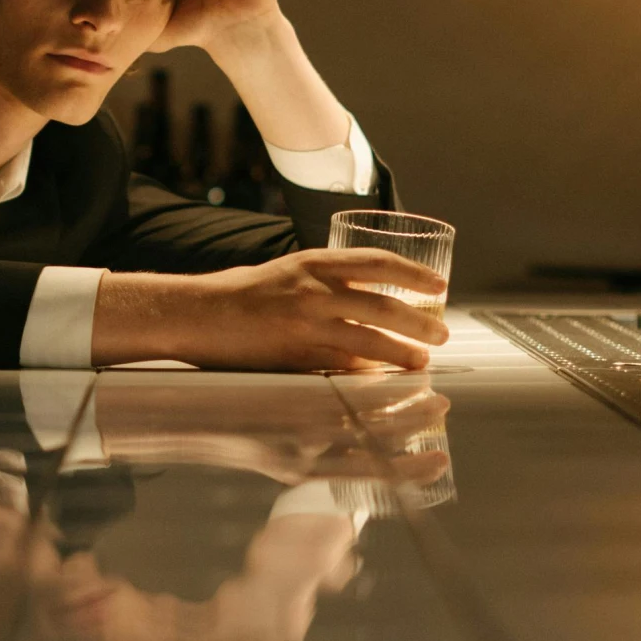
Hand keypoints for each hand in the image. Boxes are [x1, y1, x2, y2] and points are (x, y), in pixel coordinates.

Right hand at [91, 247, 449, 372]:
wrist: (198, 315)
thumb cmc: (243, 293)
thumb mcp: (289, 271)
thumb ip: (328, 282)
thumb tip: (374, 298)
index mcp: (312, 261)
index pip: (378, 262)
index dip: (414, 274)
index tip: (439, 286)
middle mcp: (312, 290)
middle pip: (383, 306)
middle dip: (419, 322)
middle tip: (442, 333)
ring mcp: (304, 327)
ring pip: (369, 342)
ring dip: (402, 354)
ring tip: (422, 361)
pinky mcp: (294, 359)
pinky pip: (343, 368)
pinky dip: (368, 374)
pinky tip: (384, 379)